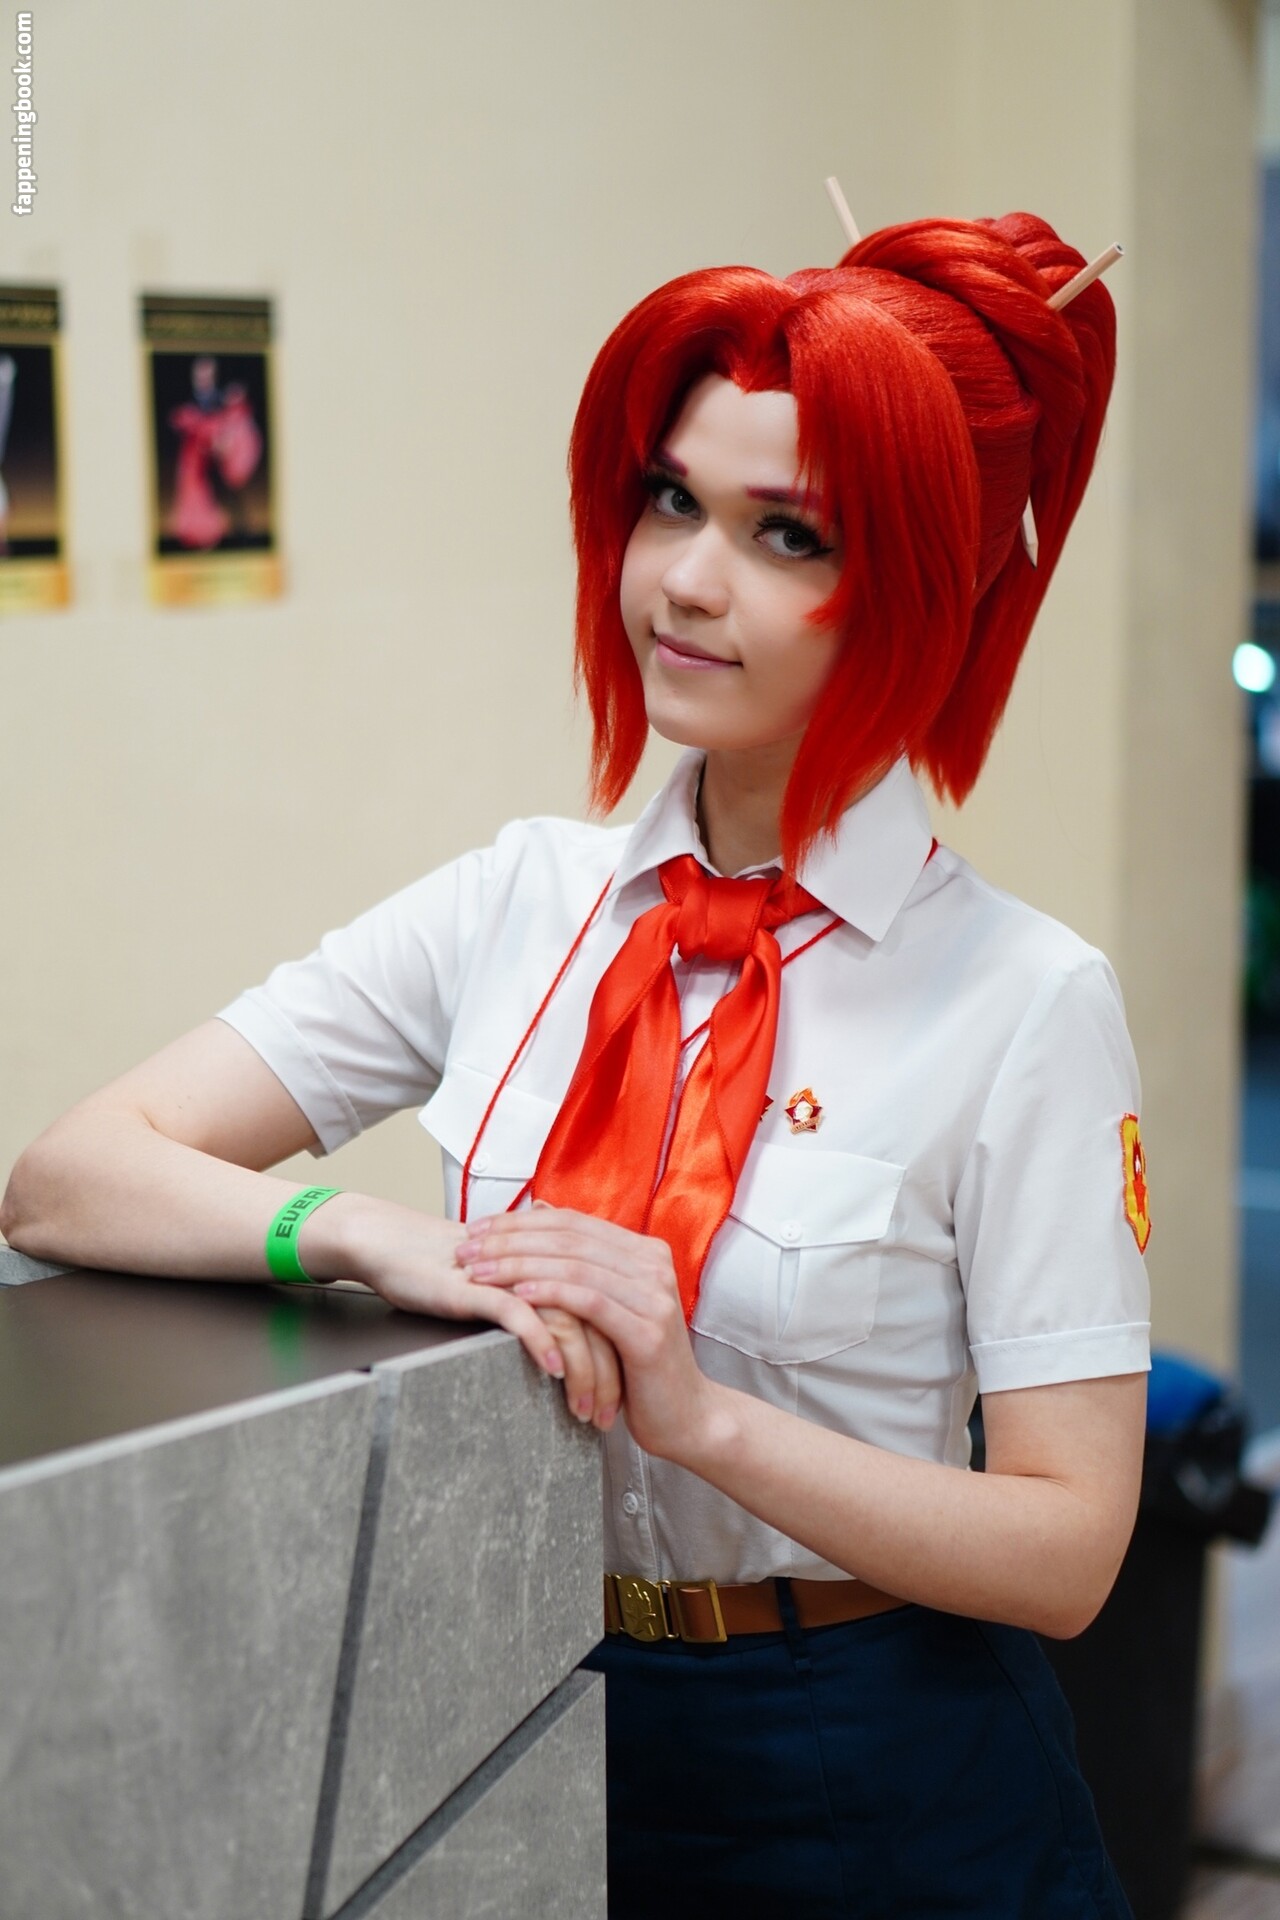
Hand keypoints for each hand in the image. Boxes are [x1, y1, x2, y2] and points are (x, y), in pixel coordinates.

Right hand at [311, 1193, 619, 1429]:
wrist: (399, 1246)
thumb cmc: (450, 1273)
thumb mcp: (508, 1292)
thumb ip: (544, 1307)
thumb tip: (575, 1352)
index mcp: (556, 1267)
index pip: (608, 1314)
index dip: (622, 1358)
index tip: (625, 1400)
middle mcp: (543, 1269)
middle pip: (599, 1323)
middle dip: (610, 1376)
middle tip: (610, 1416)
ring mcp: (514, 1276)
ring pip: (568, 1324)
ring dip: (582, 1372)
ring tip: (585, 1409)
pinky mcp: (481, 1286)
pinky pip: (521, 1315)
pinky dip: (542, 1344)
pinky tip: (554, 1372)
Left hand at [456, 1204, 713, 1461]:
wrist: (685, 1414)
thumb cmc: (639, 1365)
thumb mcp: (611, 1305)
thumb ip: (584, 1265)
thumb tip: (540, 1211)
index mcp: (644, 1252)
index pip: (573, 1222)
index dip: (520, 1222)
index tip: (476, 1229)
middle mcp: (653, 1265)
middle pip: (569, 1238)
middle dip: (510, 1241)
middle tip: (466, 1249)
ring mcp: (654, 1295)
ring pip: (575, 1265)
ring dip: (519, 1265)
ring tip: (479, 1272)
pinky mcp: (647, 1330)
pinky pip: (590, 1301)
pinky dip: (551, 1293)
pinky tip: (519, 1295)